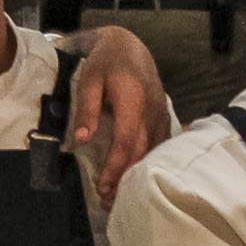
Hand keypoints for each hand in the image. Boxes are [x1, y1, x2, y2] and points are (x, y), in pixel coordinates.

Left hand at [63, 26, 168, 200]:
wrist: (129, 46)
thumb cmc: (105, 63)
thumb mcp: (89, 81)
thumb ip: (87, 110)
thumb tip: (82, 141)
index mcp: (133, 100)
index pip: (126, 141)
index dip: (115, 166)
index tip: (103, 186)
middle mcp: (152, 109)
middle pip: (141, 151)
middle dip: (125, 177)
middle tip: (108, 199)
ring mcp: (161, 113)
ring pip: (153, 151)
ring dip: (137, 174)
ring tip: (120, 194)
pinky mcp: (164, 116)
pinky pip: (160, 144)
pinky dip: (149, 162)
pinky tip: (138, 177)